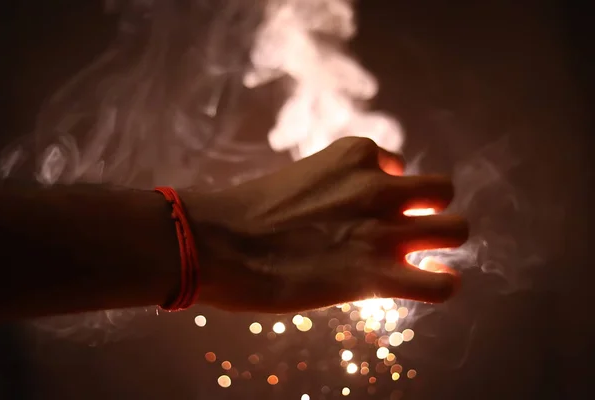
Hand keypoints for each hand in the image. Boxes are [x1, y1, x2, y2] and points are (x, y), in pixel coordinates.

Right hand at [181, 137, 467, 312]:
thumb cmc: (244, 211)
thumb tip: (341, 212)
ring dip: (441, 243)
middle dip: (430, 210)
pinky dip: (439, 286)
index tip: (368, 209)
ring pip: (456, 230)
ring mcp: (384, 230)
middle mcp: (379, 187)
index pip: (397, 165)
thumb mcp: (299, 179)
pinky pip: (442, 285)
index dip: (388, 190)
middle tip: (406, 230)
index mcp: (356, 155)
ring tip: (418, 258)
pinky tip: (421, 286)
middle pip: (442, 190)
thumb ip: (332, 187)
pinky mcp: (378, 275)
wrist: (217, 241)